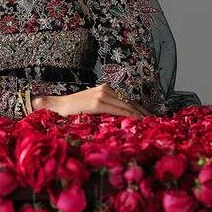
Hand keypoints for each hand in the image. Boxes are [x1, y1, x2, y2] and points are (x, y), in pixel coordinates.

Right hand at [35, 84, 150, 118]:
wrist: (57, 105)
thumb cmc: (73, 108)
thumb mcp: (92, 105)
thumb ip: (106, 107)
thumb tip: (119, 116)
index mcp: (106, 89)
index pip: (127, 98)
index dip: (139, 107)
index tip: (149, 115)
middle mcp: (106, 89)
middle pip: (130, 101)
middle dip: (143, 111)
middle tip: (154, 120)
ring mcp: (101, 95)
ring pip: (126, 105)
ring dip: (139, 114)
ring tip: (149, 122)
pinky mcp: (97, 103)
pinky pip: (118, 110)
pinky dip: (129, 115)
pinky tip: (137, 121)